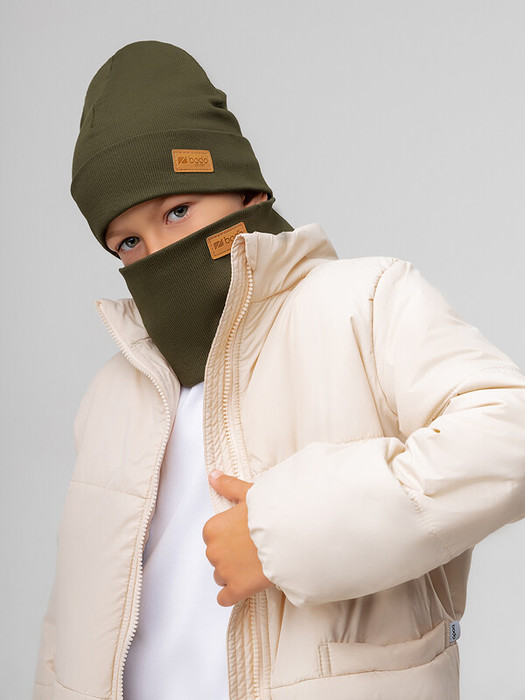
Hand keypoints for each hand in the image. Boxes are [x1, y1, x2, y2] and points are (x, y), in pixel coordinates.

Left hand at [202, 470, 272, 606]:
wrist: (291, 536)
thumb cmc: (272, 513)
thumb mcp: (249, 494)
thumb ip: (228, 486)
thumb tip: (213, 475)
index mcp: (212, 528)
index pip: (212, 537)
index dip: (229, 536)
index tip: (244, 534)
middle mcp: (213, 551)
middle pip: (217, 557)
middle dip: (231, 555)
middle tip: (253, 548)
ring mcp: (225, 572)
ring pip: (222, 577)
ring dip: (234, 573)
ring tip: (255, 564)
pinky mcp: (237, 590)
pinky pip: (225, 598)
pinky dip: (233, 594)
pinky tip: (245, 587)